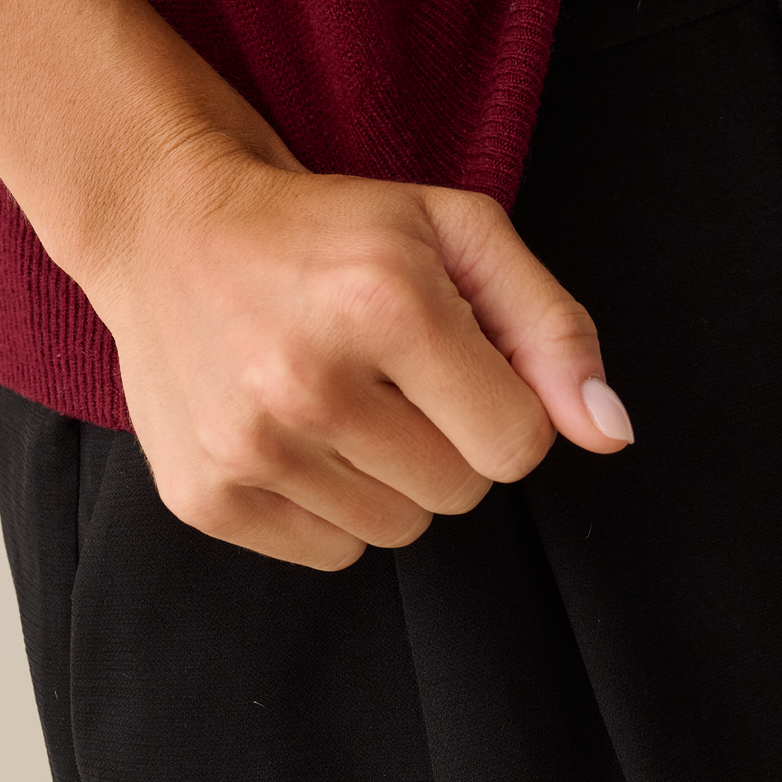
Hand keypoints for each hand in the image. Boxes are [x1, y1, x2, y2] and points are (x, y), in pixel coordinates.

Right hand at [87, 134, 631, 571]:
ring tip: (339, 391)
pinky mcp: (205, 495)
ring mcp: (248, 445)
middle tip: (391, 369)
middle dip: (448, 437)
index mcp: (385, 302)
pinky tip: (296, 427)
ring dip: (389, 474)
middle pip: (460, 493)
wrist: (171, 227)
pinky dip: (331, 503)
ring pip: (398, 532)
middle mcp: (309, 380)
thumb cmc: (328, 228)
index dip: (503, 401)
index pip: (517, 443)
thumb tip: (610, 431)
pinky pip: (332, 555)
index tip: (457, 356)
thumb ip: (549, 325)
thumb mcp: (455, 232)